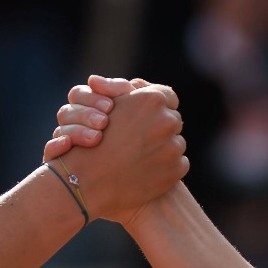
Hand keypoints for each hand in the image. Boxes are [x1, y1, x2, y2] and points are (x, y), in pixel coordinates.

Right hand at [43, 75, 144, 159]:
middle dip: (87, 112)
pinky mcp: (59, 168)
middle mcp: (75, 127)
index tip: (113, 104)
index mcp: (91, 114)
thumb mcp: (145, 128)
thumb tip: (131, 85)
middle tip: (105, 121)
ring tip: (96, 138)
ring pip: (60, 128)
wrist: (143, 200)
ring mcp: (66, 146)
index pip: (80, 93)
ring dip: (76, 130)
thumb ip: (137, 103)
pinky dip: (56, 146)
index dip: (95, 94)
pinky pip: (49, 152)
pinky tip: (67, 145)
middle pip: (68, 107)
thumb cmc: (144, 161)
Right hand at [44, 76, 185, 224]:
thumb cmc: (93, 140)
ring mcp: (173, 146)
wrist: (88, 180)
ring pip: (176, 143)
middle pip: (173, 120)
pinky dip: (166, 168)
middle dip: (159, 128)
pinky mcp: (176, 169)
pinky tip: (146, 170)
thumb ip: (129, 94)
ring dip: (163, 148)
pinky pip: (179, 164)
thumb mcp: (109, 106)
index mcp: (152, 100)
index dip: (157, 107)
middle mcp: (166, 120)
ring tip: (139, 157)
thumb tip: (137, 86)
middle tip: (139, 140)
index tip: (145, 118)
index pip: (168, 97)